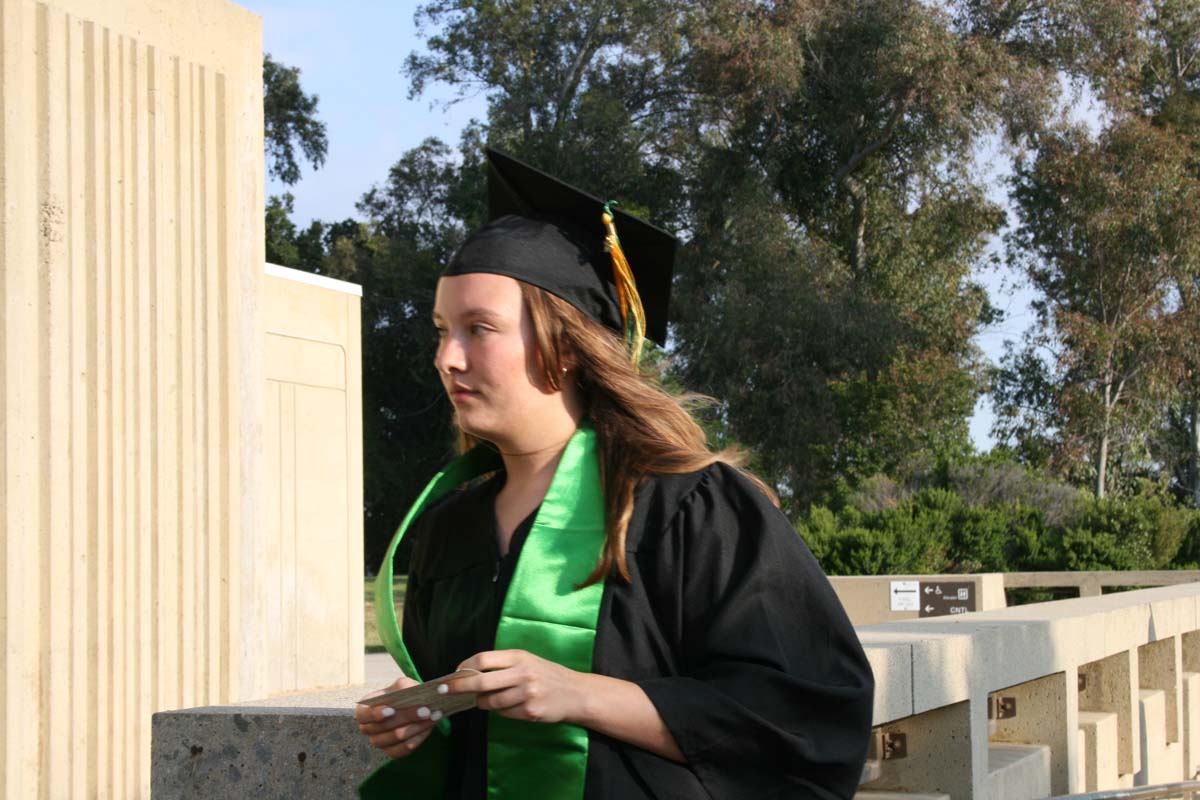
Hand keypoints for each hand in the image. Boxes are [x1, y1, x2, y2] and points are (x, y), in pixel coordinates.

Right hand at [355, 675, 438, 758]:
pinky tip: (428, 727)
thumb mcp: (402, 685)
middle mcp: (367, 728)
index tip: (391, 710)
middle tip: (425, 710)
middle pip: (385, 726)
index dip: (375, 713)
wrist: (413, 706)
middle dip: (407, 716)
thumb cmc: (403, 694)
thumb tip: (408, 691)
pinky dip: (418, 737)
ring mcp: (379, 742)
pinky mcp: (391, 752)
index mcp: (364, 709)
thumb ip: (403, 687)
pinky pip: (404, 749)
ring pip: (397, 737)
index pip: (364, 714)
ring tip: (432, 716)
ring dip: (416, 726)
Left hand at [449, 650, 588, 723]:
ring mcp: (527, 694)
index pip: (484, 659)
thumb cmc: (547, 675)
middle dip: (460, 687)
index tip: (454, 674)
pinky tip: (508, 707)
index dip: (465, 667)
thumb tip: (470, 674)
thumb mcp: (527, 661)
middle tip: (446, 691)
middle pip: (481, 680)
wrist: (575, 693)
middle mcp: (523, 673)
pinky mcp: (530, 711)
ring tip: (485, 700)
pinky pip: (504, 713)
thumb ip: (503, 665)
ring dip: (482, 702)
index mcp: (519, 656)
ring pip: (491, 701)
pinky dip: (501, 711)